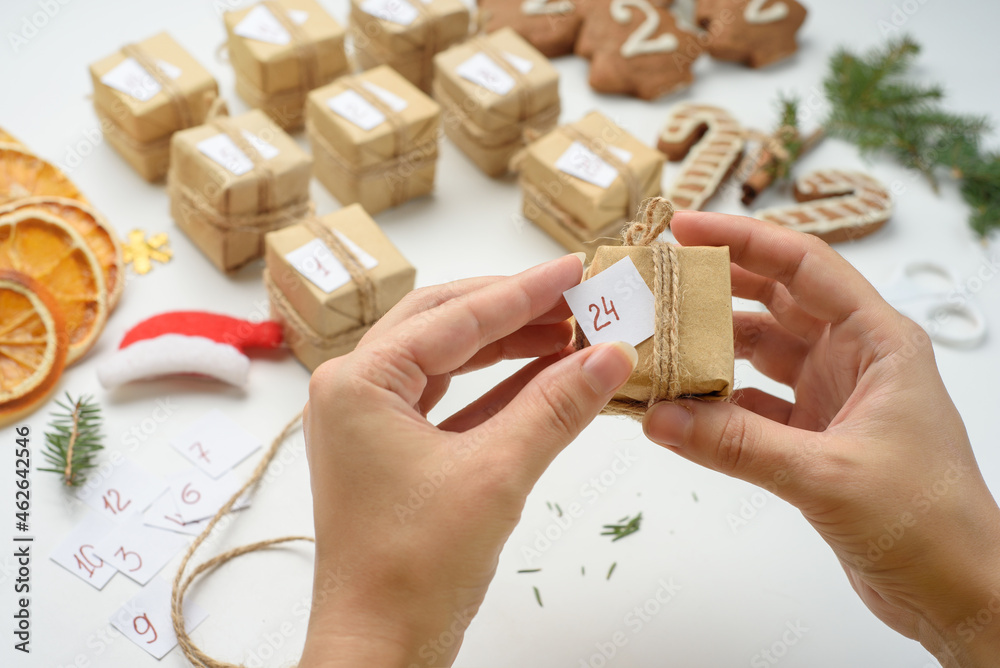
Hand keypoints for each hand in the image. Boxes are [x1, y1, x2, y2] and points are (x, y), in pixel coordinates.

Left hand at [300, 254, 637, 666]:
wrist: (380, 649)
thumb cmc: (416, 568)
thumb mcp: (497, 474)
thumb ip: (556, 405)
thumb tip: (613, 353)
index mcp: (358, 381)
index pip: (456, 317)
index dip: (525, 291)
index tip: (578, 268)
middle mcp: (354, 390)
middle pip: (445, 324)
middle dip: (514, 310)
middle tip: (578, 296)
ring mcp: (370, 420)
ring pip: (448, 360)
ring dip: (509, 346)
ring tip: (572, 331)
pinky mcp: (392, 450)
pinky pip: (450, 400)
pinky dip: (498, 388)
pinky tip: (546, 375)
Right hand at [644, 212, 999, 667]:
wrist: (959, 592)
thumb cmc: (929, 523)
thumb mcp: (828, 475)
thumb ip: (738, 446)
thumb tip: (660, 417)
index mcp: (879, 341)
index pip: (805, 266)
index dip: (743, 239)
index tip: (685, 228)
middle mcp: (855, 358)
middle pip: (776, 300)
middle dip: (717, 285)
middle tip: (657, 277)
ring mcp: (833, 395)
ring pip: (760, 352)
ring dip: (711, 348)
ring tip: (657, 340)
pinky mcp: (815, 435)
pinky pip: (754, 404)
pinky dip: (717, 403)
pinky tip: (680, 407)